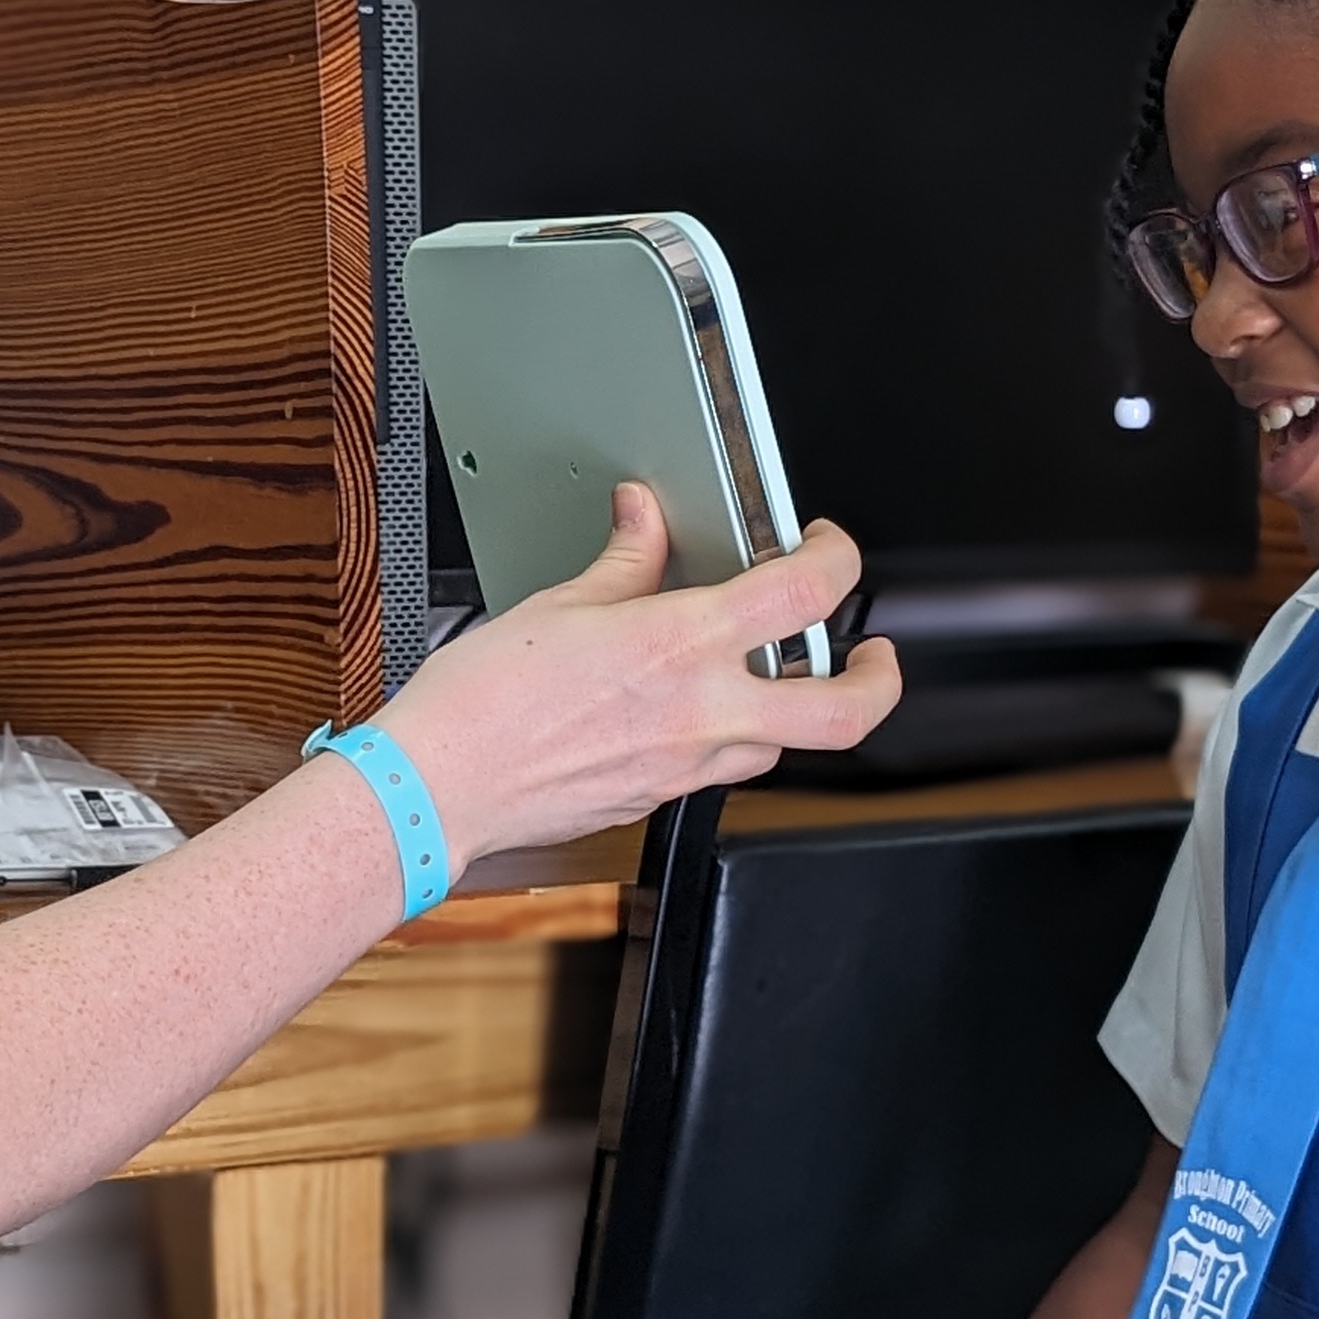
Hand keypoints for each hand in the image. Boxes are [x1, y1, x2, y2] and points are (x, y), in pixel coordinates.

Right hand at [377, 486, 900, 869]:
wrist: (440, 785)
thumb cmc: (482, 701)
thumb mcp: (560, 604)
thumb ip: (625, 560)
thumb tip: (644, 518)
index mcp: (681, 646)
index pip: (805, 594)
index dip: (838, 559)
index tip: (828, 548)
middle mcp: (701, 713)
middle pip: (843, 710)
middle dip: (878, 680)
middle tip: (872, 654)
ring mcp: (686, 767)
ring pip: (783, 746)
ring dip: (791, 710)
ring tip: (771, 678)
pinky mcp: (659, 800)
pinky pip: (720, 770)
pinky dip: (725, 739)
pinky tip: (690, 713)